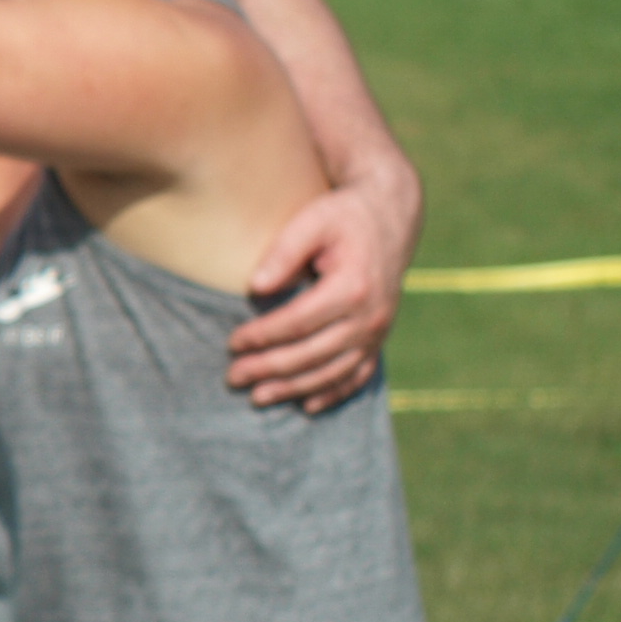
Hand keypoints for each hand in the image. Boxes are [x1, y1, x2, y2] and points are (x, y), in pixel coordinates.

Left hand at [230, 162, 417, 411]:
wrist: (389, 216)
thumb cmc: (342, 216)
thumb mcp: (312, 221)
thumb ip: (283, 251)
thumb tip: (255, 287)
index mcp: (352, 287)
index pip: (298, 322)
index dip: (262, 336)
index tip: (231, 343)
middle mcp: (372, 315)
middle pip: (313, 353)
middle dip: (270, 369)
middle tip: (232, 377)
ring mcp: (379, 330)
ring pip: (334, 371)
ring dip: (295, 388)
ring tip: (258, 398)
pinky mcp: (380, 336)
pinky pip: (360, 374)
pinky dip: (335, 392)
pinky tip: (308, 406)